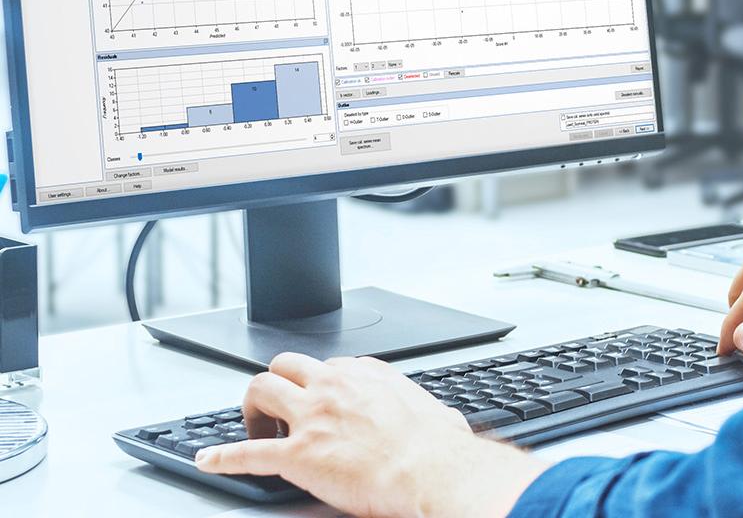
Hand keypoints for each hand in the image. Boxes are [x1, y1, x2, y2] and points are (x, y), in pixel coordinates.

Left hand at [195, 353, 545, 517]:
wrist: (429, 470)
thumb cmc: (437, 447)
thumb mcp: (432, 411)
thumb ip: (423, 408)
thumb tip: (442, 421)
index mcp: (364, 374)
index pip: (328, 366)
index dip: (318, 384)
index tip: (317, 399)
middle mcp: (333, 386)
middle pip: (286, 364)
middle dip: (277, 382)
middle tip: (277, 408)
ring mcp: (312, 418)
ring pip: (262, 389)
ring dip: (252, 406)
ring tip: (254, 426)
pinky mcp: (298, 455)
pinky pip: (248, 452)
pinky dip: (223, 456)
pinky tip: (207, 460)